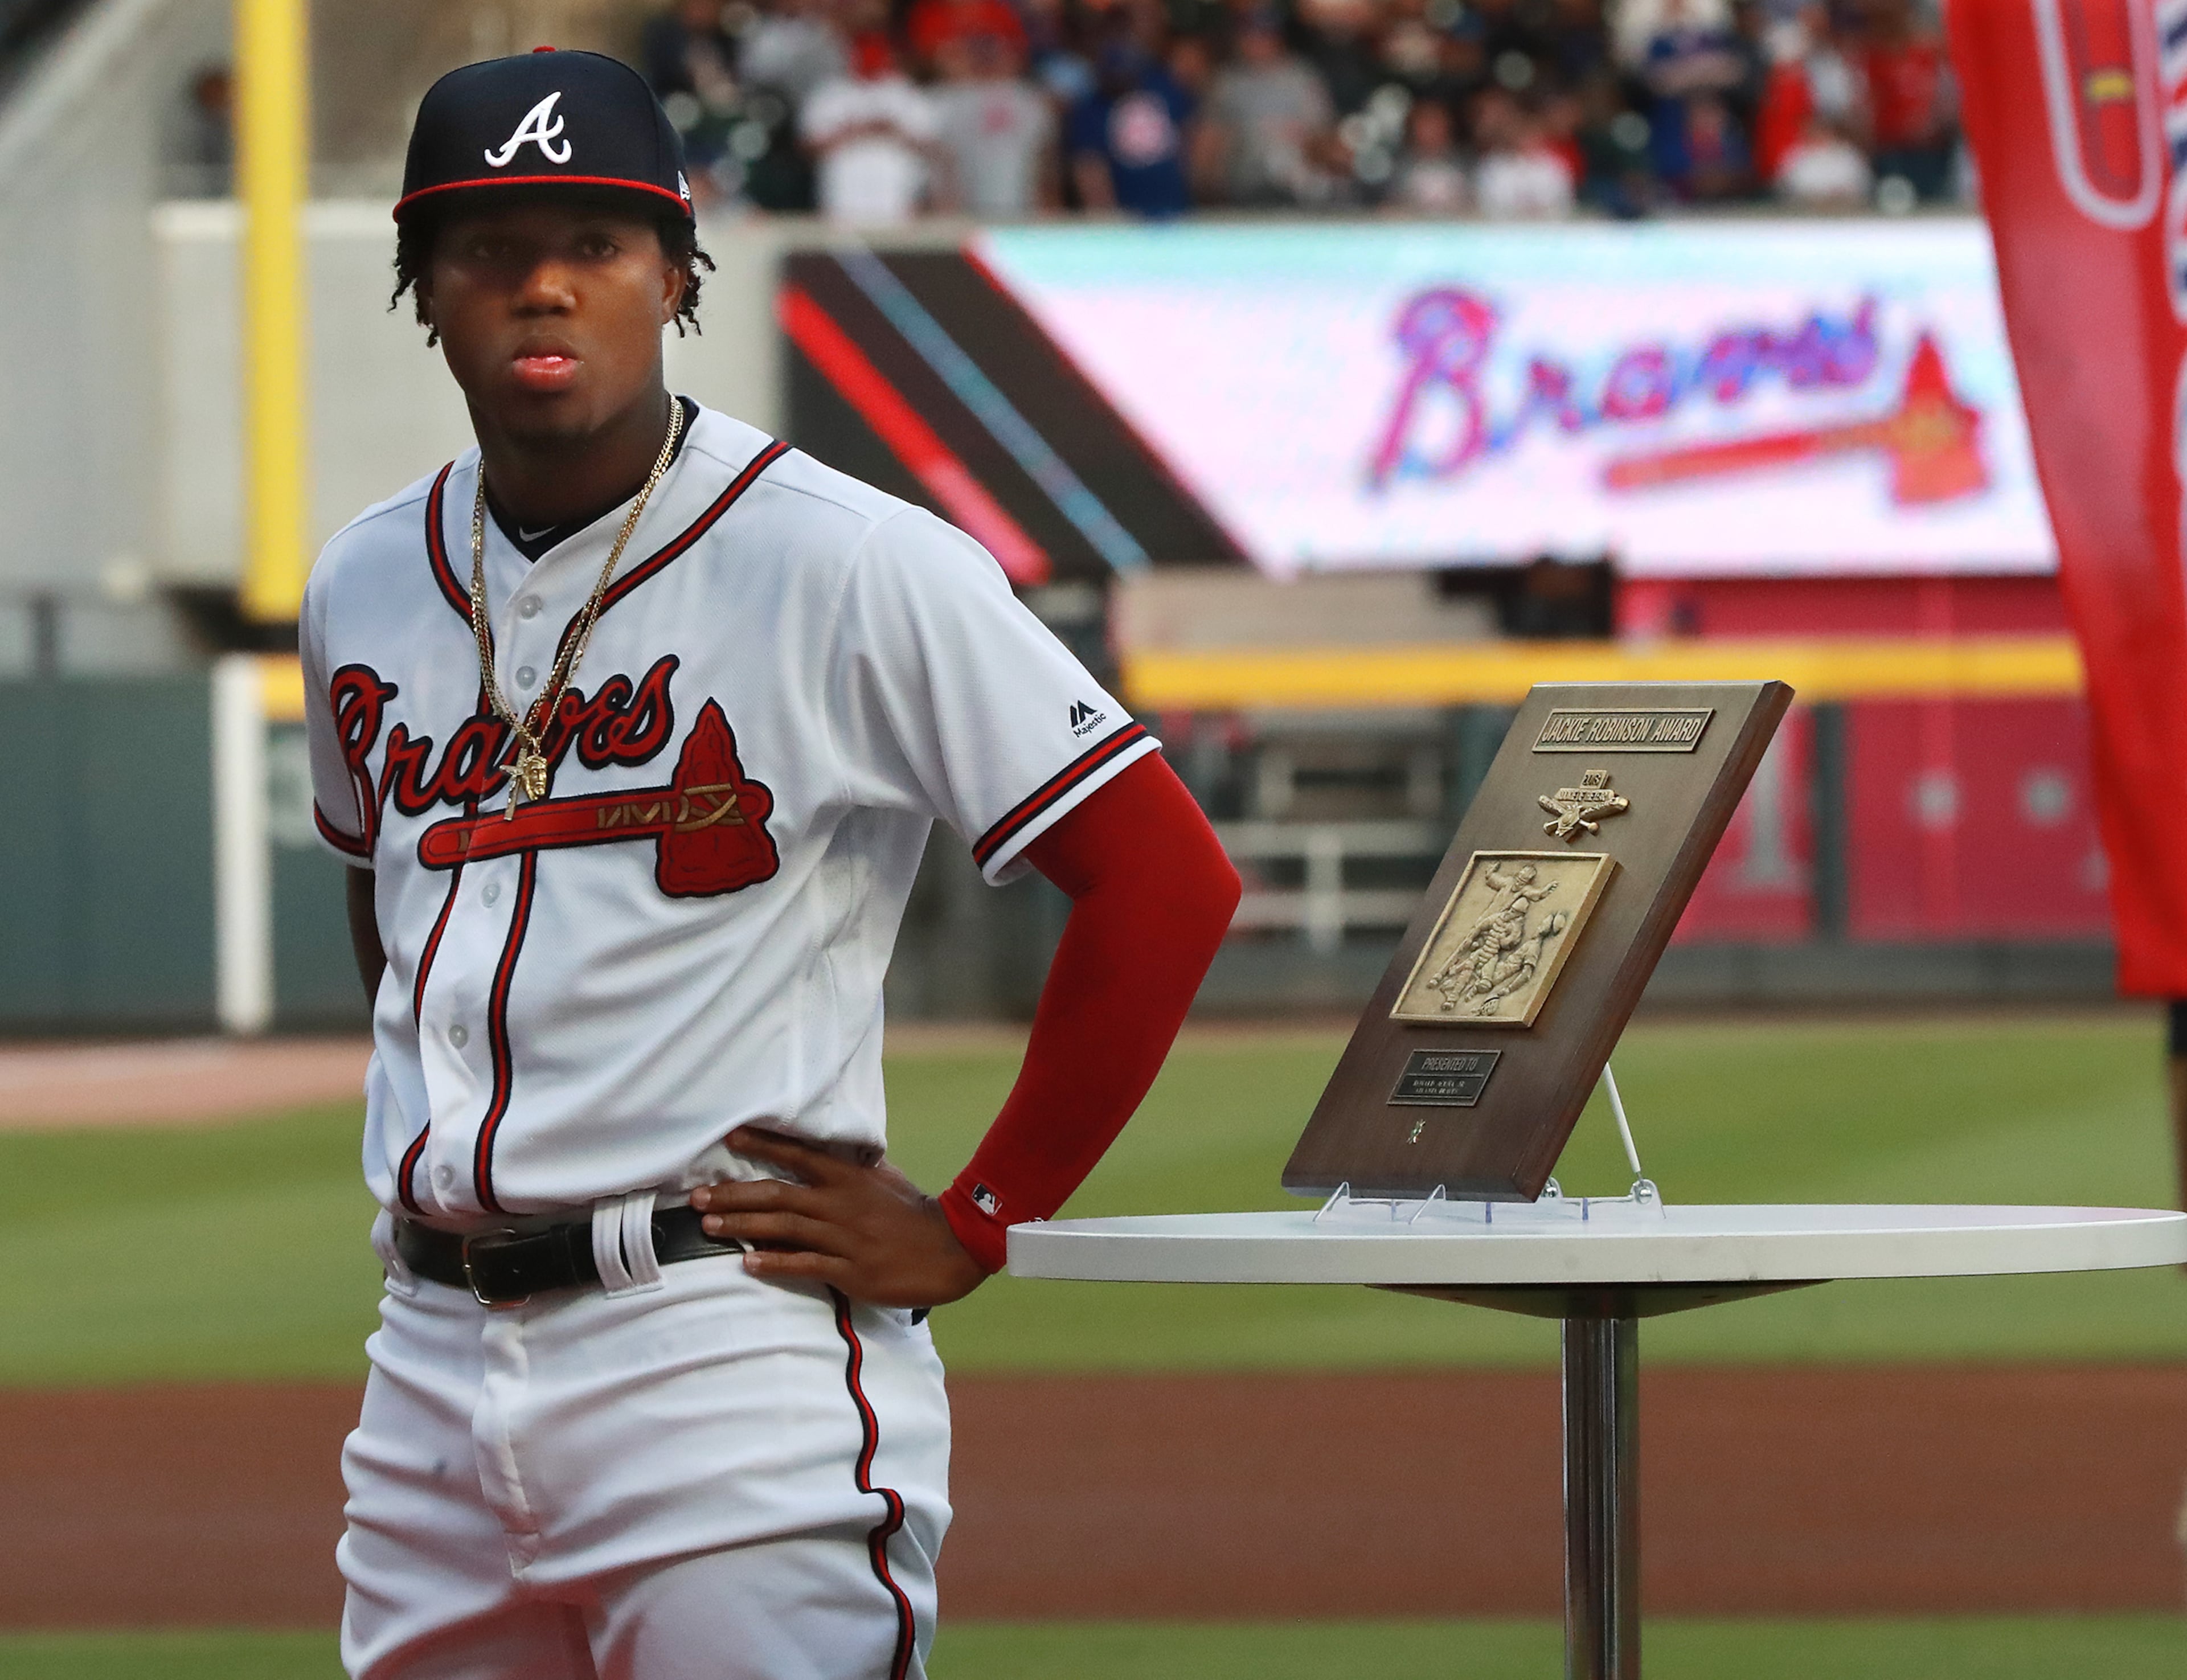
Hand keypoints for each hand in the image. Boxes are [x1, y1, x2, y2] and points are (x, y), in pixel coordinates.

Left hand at [689, 1126, 987, 1308]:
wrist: (952, 1249)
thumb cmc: (917, 1213)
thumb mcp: (889, 1180)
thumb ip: (858, 1167)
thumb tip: (839, 1152)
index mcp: (849, 1178)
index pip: (799, 1154)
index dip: (763, 1144)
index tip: (730, 1136)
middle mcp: (840, 1204)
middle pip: (777, 1195)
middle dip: (733, 1194)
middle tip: (697, 1197)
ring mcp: (844, 1238)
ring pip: (782, 1228)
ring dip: (742, 1226)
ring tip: (708, 1225)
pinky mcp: (850, 1271)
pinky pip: (805, 1264)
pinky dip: (774, 1263)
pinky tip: (748, 1262)